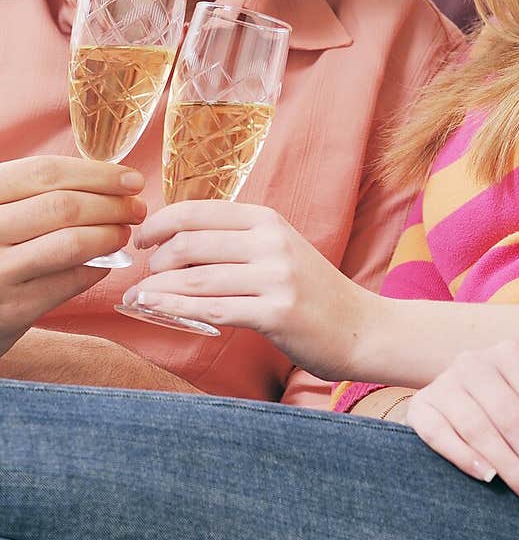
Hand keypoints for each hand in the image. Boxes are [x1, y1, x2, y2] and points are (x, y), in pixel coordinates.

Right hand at [0, 156, 146, 356]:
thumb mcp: (2, 210)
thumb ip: (36, 193)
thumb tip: (108, 181)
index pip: (46, 173)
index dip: (97, 174)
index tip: (131, 179)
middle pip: (64, 206)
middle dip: (112, 205)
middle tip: (136, 208)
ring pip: (72, 243)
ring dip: (109, 235)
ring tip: (123, 233)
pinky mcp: (14, 309)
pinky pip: (70, 281)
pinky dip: (98, 268)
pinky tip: (106, 261)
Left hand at [124, 201, 366, 375]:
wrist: (360, 328)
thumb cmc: (312, 292)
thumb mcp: (278, 250)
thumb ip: (236, 243)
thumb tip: (174, 245)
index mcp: (267, 219)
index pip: (198, 211)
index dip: (159, 223)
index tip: (140, 239)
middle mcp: (271, 242)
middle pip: (190, 243)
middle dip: (154, 259)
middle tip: (142, 274)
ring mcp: (276, 277)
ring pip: (197, 279)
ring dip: (156, 289)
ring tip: (137, 297)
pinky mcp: (277, 313)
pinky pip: (213, 310)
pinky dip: (176, 309)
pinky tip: (155, 310)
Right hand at [403, 340, 518, 512]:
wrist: (445, 399)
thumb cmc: (503, 402)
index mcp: (510, 355)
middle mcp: (474, 363)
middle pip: (514, 418)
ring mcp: (444, 384)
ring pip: (481, 429)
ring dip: (512, 468)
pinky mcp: (420, 408)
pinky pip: (441, 435)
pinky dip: (465, 457)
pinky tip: (488, 479)